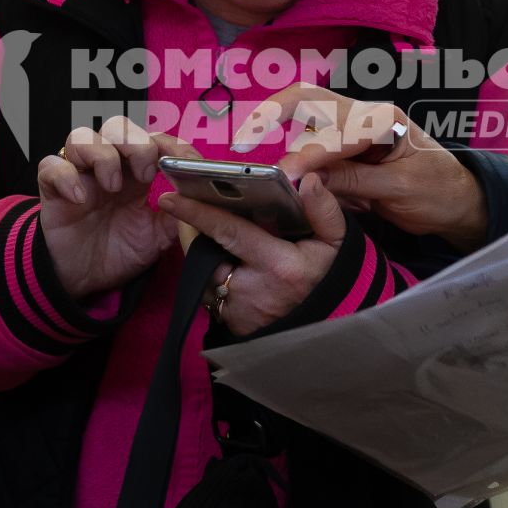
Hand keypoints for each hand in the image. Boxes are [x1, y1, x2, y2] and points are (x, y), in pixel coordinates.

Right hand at [35, 117, 192, 300]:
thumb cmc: (118, 252)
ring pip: (81, 136)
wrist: (84, 279)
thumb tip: (200, 200)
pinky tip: (80, 199)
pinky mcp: (53, 189)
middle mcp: (107, 167)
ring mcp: (79, 175)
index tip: (185, 162)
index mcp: (136, 174)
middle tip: (146, 175)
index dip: (171, 143)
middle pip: (117, 127)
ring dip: (101, 155)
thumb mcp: (157, 238)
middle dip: (135, 143)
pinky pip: (51, 166)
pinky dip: (66, 176)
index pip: (153, 140)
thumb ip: (178, 218)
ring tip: (112, 186)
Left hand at [156, 174, 346, 336]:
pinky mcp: (228, 322)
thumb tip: (308, 180)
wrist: (325, 328)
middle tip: (194, 210)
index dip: (198, 213)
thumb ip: (324, 211)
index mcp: (277, 265)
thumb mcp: (336, 244)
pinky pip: (210, 291)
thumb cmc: (328, 278)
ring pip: (204, 272)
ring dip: (206, 254)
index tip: (170, 198)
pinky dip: (214, 275)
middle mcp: (250, 289)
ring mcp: (236, 310)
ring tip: (219, 239)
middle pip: (205, 252)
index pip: (229, 232)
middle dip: (195, 231)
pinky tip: (227, 264)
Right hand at [233, 84, 488, 250]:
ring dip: (280, 131)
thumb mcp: (401, 189)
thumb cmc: (440, 191)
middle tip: (243, 139)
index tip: (285, 175)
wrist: (459, 202)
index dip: (307, 152)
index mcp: (384, 121)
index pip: (335, 129)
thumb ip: (355, 180)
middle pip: (309, 100)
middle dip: (273, 113)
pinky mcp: (347, 148)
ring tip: (256, 153)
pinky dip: (294, 153)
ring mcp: (354, 130)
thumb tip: (307, 178)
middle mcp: (365, 117)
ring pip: (305, 120)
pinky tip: (283, 171)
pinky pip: (312, 143)